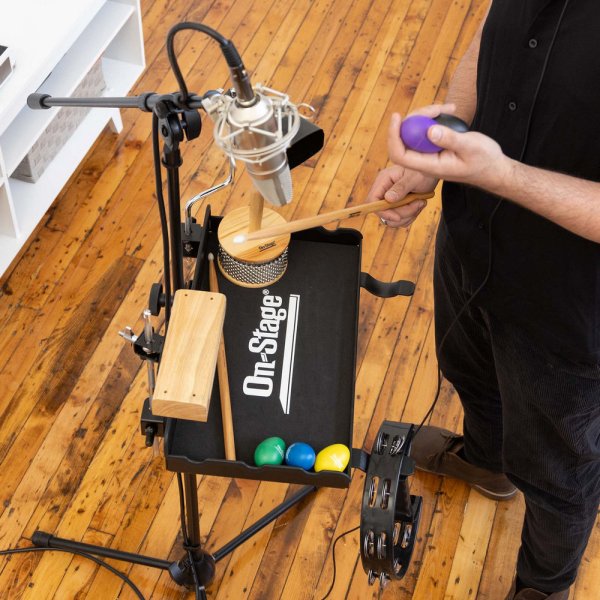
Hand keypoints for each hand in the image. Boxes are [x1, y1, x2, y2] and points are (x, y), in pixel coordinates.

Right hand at [367, 165, 436, 227]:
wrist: (434, 172)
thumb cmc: (424, 171)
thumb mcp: (414, 178)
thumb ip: (401, 188)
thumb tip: (388, 199)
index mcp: (384, 180)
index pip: (373, 200)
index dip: (383, 211)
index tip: (398, 217)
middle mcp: (384, 190)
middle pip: (383, 212)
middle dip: (401, 214)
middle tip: (418, 204)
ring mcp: (390, 199)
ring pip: (391, 219)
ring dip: (408, 215)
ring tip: (420, 203)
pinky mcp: (397, 206)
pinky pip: (399, 219)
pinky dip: (410, 216)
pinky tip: (418, 205)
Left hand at [388, 111, 511, 190]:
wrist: (493, 169)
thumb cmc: (484, 161)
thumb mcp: (471, 147)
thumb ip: (450, 139)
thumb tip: (429, 130)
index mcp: (430, 166)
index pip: (400, 155)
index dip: (394, 136)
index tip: (396, 117)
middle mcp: (425, 162)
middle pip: (405, 139)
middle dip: (415, 118)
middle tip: (437, 108)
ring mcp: (428, 155)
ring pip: (415, 132)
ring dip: (426, 115)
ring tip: (448, 109)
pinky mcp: (434, 147)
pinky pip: (424, 131)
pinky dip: (432, 118)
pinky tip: (448, 112)